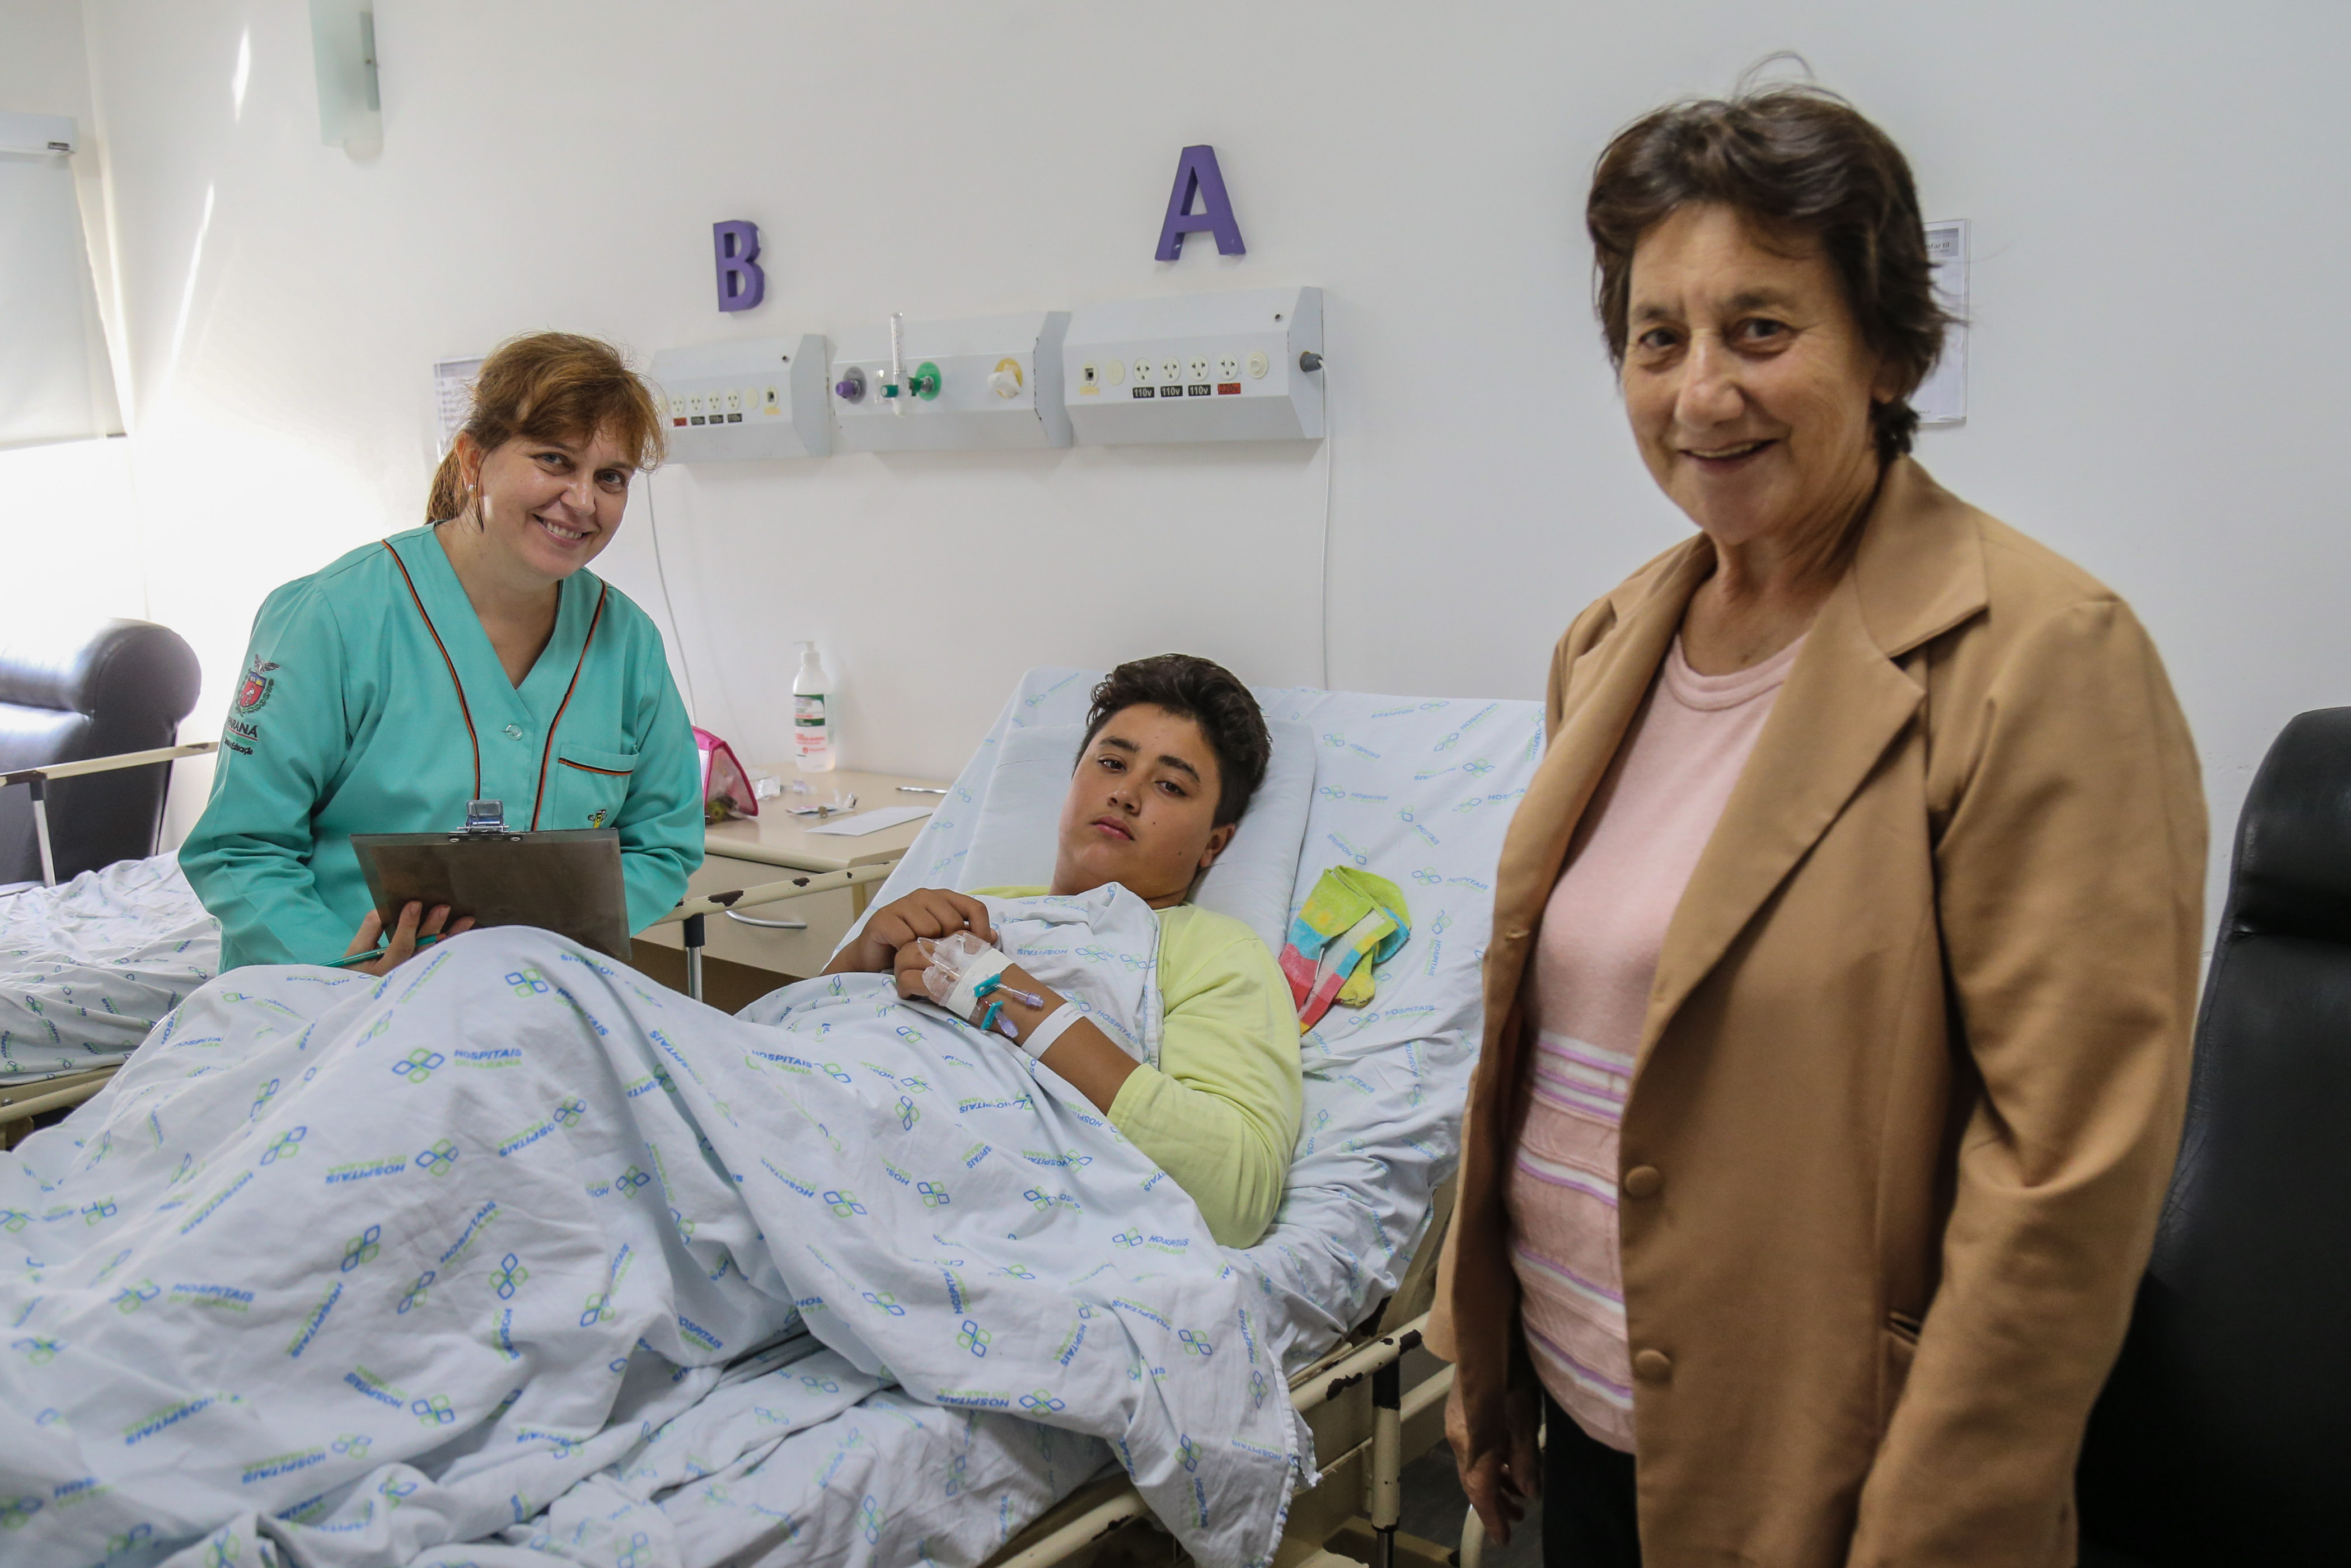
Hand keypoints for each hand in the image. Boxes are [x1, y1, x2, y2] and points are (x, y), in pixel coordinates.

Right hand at [343, 901, 472, 976]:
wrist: (362, 1001)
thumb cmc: (357, 971)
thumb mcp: (355, 954)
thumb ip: (370, 930)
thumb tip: (385, 909)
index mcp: (383, 971)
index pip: (400, 947)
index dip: (408, 925)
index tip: (415, 904)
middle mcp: (403, 978)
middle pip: (423, 951)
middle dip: (433, 927)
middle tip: (444, 907)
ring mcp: (416, 979)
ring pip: (436, 956)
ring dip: (452, 936)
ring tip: (467, 919)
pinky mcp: (425, 978)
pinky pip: (441, 961)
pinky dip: (453, 947)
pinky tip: (465, 934)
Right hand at [824, 888, 993, 975]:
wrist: (874, 955)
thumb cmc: (912, 947)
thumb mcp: (943, 942)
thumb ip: (966, 936)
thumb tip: (994, 937)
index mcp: (943, 898)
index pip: (974, 907)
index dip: (981, 930)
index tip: (978, 951)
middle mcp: (924, 896)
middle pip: (952, 921)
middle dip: (948, 945)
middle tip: (938, 957)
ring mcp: (902, 904)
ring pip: (929, 929)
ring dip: (924, 948)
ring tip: (917, 954)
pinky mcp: (883, 917)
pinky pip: (906, 937)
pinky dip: (905, 950)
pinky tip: (900, 952)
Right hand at [1447, 1374, 1542, 1546]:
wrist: (1489, 1332)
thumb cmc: (1512, 1370)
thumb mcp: (1526, 1416)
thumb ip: (1526, 1457)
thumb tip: (1529, 1493)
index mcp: (1471, 1442)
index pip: (1479, 1490)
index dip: (1492, 1517)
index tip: (1503, 1539)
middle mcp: (1458, 1437)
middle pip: (1474, 1481)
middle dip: (1495, 1504)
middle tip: (1517, 1521)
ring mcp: (1458, 1424)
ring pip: (1476, 1466)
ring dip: (1497, 1485)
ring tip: (1519, 1499)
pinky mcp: (1464, 1413)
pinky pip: (1476, 1450)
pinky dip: (1494, 1465)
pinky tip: (1510, 1466)